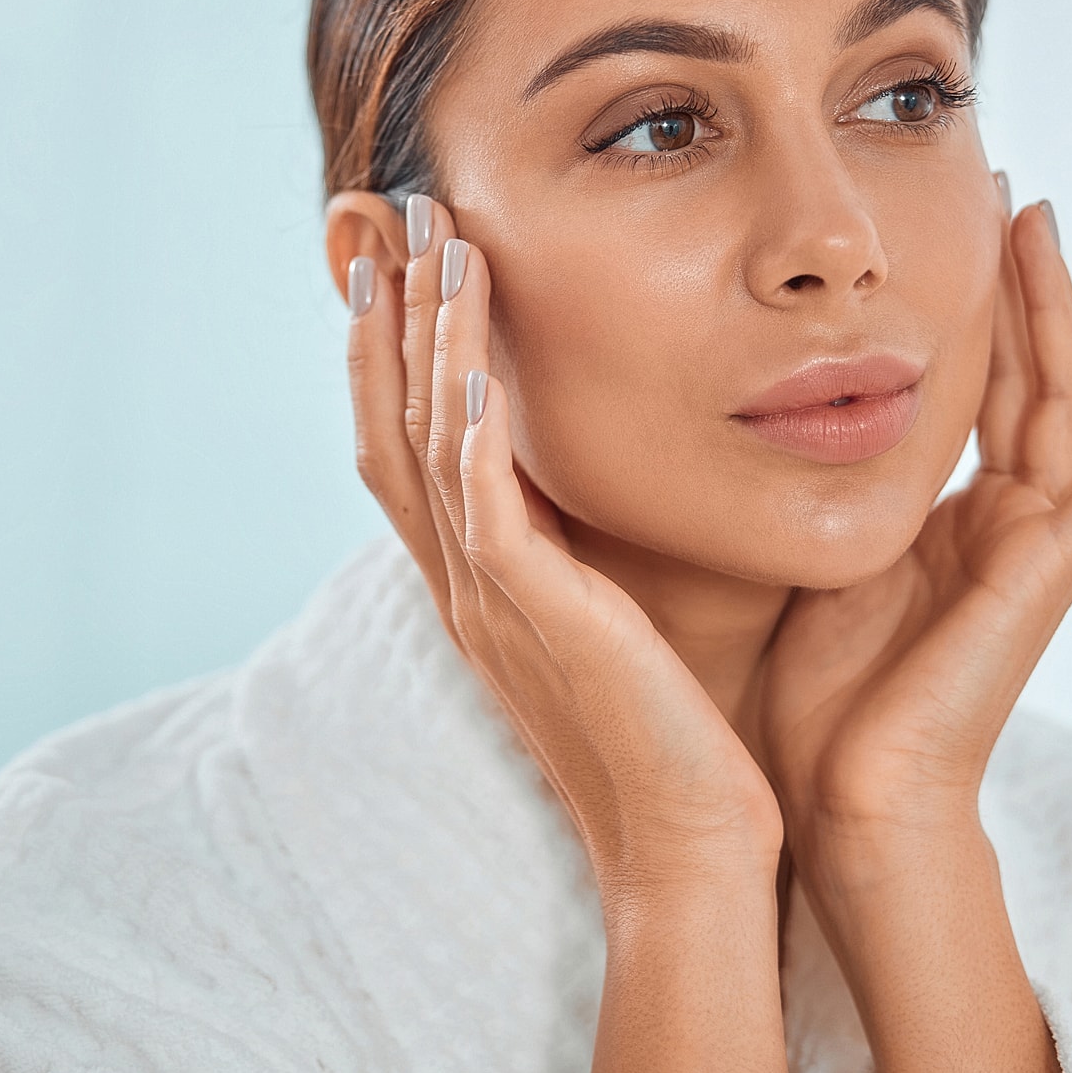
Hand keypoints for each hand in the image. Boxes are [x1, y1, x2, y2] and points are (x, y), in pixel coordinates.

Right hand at [336, 192, 799, 1072]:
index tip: (400, 265)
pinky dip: (459, 400)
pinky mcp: (526, 602)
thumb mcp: (617, 630)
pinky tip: (466, 330)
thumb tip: (604, 493)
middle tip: (381, 218)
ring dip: (414, 329)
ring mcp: (483, 594)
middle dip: (380, 319)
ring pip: (417, 436)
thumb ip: (591, 561)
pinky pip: (473, 483)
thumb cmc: (675, 749)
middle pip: (386, 425)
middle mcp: (462, 585)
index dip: (392, 355)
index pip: (409, 449)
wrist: (691, 853)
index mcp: (480, 590)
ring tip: (422, 234)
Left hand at [760, 193, 1071, 876]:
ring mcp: (1034, 542)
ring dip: (1055, 307)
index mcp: (940, 520)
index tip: (938, 223)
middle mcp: (997, 521)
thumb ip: (816, 493)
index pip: (963, 388)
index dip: (958, 307)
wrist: (851, 798)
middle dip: (1009, 281)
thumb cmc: (816, 706)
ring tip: (1041, 218)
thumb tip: (753, 420)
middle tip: (999, 185)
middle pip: (1017, 373)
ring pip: (1061, 396)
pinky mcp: (1053, 571)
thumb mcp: (808, 560)